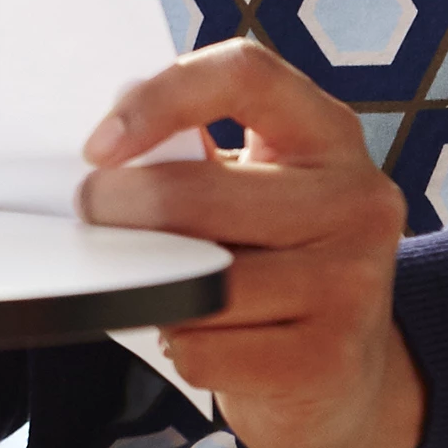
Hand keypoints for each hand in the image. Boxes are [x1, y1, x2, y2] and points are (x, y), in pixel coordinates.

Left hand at [80, 38, 425, 447]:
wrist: (347, 371)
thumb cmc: (273, 259)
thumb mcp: (253, 188)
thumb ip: (192, 154)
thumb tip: (106, 151)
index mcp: (328, 135)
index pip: (244, 76)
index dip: (159, 99)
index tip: (98, 148)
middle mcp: (356, 200)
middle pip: (194, 193)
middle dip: (116, 210)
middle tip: (92, 220)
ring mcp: (352, 282)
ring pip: (194, 280)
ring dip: (153, 290)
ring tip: (167, 287)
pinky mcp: (330, 359)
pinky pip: (202, 348)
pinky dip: (180, 347)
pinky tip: (203, 338)